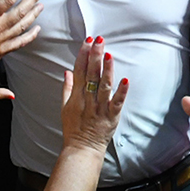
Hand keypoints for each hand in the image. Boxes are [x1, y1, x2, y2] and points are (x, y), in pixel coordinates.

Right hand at [61, 37, 127, 151]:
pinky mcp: (111, 117)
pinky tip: (125, 79)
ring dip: (106, 69)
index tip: (87, 41)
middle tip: (98, 40)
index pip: (79, 71)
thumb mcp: (64, 107)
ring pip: (103, 86)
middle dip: (94, 56)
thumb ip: (67, 88)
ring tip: (108, 54)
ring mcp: (100, 108)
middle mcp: (87, 100)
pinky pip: (117, 103)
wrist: (81, 149)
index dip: (83, 55)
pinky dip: (121, 91)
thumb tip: (67, 71)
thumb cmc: (73, 129)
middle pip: (91, 75)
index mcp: (76, 97)